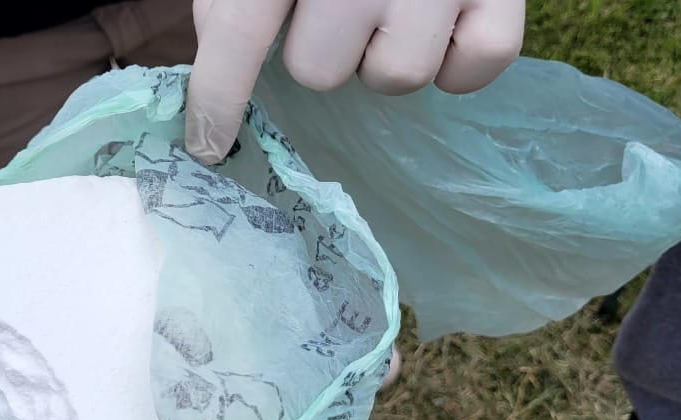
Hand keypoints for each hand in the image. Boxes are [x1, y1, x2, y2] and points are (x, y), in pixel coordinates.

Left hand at [186, 0, 526, 163]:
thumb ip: (231, 0)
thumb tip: (220, 81)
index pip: (241, 29)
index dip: (217, 96)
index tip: (206, 144)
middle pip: (319, 69)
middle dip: (320, 49)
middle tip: (336, 9)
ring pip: (394, 77)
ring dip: (383, 56)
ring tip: (390, 10)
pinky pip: (474, 66)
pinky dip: (456, 61)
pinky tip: (440, 24)